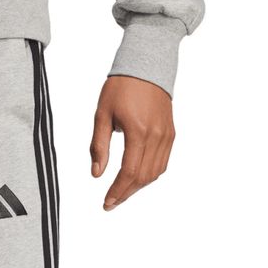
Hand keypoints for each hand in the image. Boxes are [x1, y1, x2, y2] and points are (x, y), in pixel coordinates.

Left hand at [90, 77, 175, 210]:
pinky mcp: (171, 133)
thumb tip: (96, 174)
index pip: (129, 171)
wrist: (147, 65)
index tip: (106, 202)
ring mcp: (166, 135)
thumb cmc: (121, 87)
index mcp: (138, 131)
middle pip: (142, 177)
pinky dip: (149, 176)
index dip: (117, 191)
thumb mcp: (102, 114)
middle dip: (126, 193)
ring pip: (154, 173)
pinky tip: (136, 179)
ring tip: (121, 193)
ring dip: (137, 187)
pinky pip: (162, 163)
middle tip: (110, 203)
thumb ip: (99, 146)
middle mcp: (156, 135)